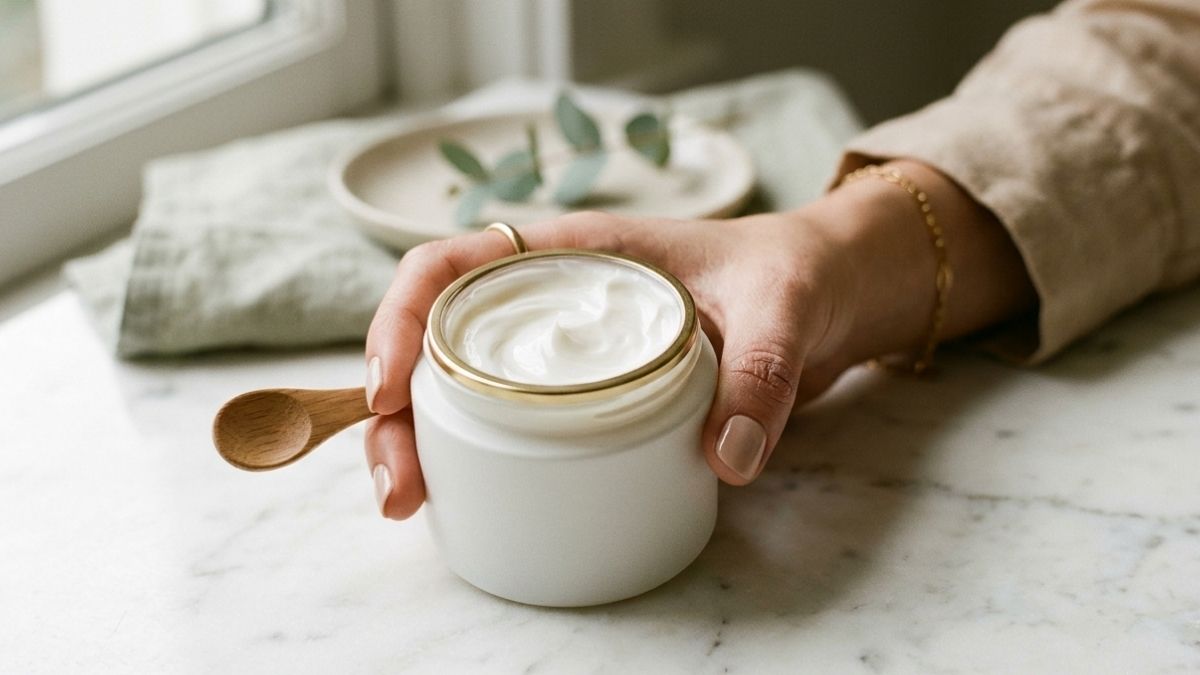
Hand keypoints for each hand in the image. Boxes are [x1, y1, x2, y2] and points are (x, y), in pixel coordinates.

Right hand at [364, 160, 1035, 518]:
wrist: (834, 296)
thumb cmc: (798, 273)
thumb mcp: (784, 308)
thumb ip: (761, 373)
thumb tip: (724, 458)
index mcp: (576, 249)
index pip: (453, 263)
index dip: (402, 317)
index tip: (391, 388)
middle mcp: (553, 297)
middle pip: (436, 339)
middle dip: (394, 409)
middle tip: (399, 485)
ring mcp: (566, 350)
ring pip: (460, 385)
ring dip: (419, 439)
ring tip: (412, 500)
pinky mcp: (588, 395)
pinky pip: (510, 419)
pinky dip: (471, 454)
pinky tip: (462, 495)